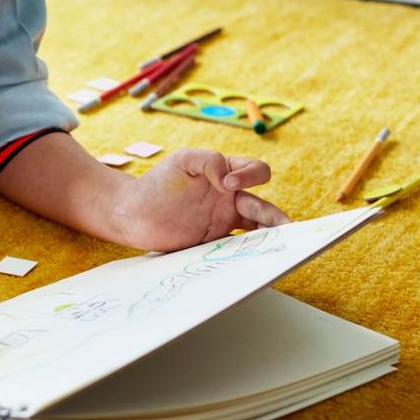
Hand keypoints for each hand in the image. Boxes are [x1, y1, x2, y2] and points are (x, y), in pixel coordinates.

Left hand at [107, 148, 290, 251]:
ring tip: (282, 247)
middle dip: (278, 218)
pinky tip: (254, 258)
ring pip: (257, 230)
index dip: (250, 176)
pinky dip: (249, 251)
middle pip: (265, 207)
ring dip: (270, 237)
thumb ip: (209, 161)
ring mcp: (224, 221)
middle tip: (288, 229)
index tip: (228, 185)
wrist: (132, 214)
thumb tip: (229, 180)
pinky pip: (238, 247)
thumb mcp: (182, 160)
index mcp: (227, 173)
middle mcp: (230, 198)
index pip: (255, 170)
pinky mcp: (214, 242)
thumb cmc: (157, 183)